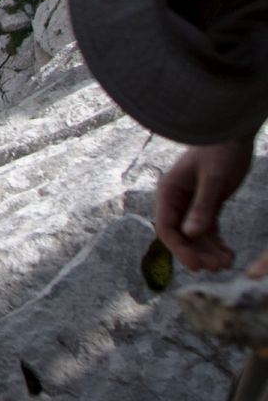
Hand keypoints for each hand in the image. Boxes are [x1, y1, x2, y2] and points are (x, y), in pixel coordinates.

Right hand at [154, 138, 257, 273]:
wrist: (233, 133)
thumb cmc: (221, 150)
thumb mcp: (214, 179)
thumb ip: (202, 207)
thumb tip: (190, 235)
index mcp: (170, 191)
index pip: (167, 227)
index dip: (179, 248)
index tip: (196, 265)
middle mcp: (177, 199)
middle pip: (181, 235)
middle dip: (197, 252)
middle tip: (217, 267)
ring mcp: (191, 203)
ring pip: (195, 235)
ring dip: (209, 251)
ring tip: (228, 262)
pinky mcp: (207, 204)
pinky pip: (208, 229)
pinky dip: (217, 243)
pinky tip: (229, 254)